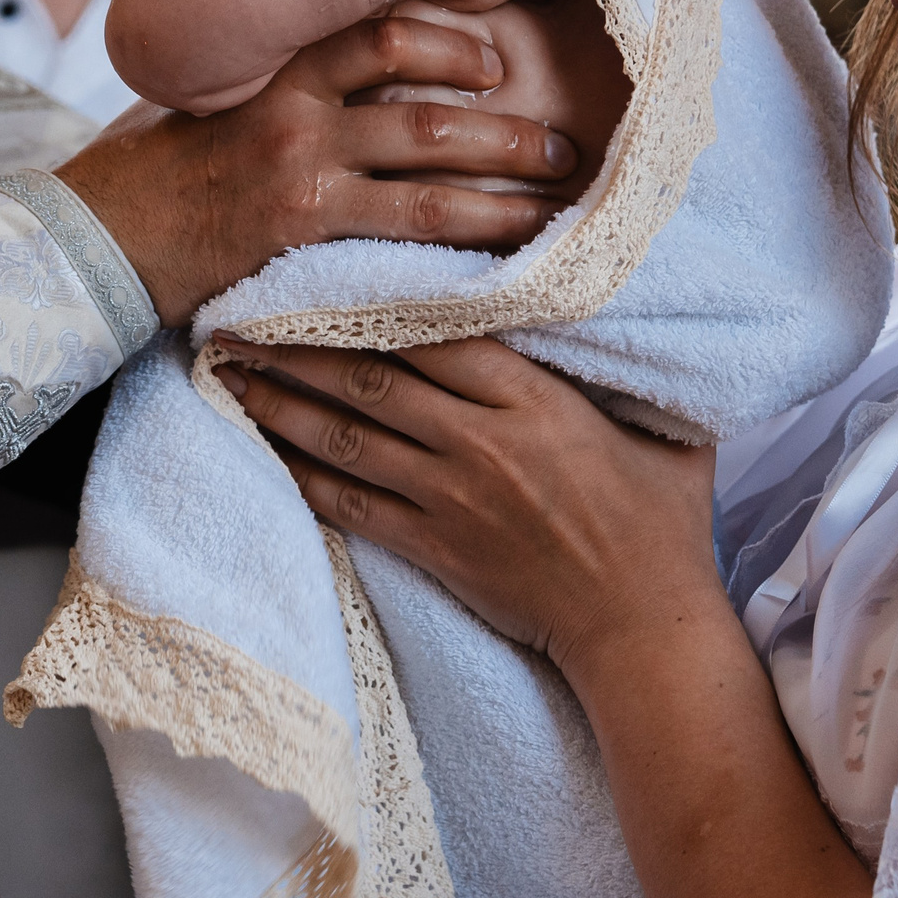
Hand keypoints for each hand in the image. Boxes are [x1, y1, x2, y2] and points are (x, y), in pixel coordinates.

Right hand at [55, 18, 579, 325]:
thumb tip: (331, 48)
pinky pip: (407, 236)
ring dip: (508, 185)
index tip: (492, 64)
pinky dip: (465, 247)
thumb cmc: (149, 165)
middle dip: (508, 127)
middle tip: (561, 146)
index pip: (382, 28)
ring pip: (435, 172)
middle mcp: (299, 107)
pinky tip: (504, 260)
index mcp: (277, 64)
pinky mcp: (303, 230)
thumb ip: (267, 67)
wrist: (93, 233)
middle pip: (431, 103)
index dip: (451, 40)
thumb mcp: (205, 90)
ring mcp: (304, 169)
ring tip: (556, 200)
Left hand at [212, 336, 719, 681]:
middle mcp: (483, 444)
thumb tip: (631, 312)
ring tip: (229, 371)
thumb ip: (634, 371)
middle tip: (238, 313)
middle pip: (372, 377)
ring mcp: (452, 499)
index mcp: (536, 401)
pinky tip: (263, 446)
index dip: (370, 299)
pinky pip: (350, 505)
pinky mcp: (434, 549)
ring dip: (281, 402)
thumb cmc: (663, 525)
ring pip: (347, 437)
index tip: (321, 271)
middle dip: (297, 343)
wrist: (642, 626)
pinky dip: (302, 473)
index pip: (438, 332)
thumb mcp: (667, 430)